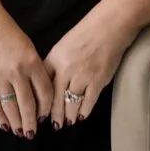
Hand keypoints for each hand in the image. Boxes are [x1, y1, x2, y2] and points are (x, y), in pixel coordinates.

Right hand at [0, 6, 53, 137]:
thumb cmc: (10, 34)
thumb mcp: (30, 49)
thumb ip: (36, 70)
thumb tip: (40, 95)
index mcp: (32, 63)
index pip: (44, 92)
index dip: (46, 108)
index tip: (45, 116)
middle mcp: (17, 72)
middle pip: (28, 104)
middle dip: (32, 121)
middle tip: (33, 133)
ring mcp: (0, 78)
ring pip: (11, 107)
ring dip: (17, 122)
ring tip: (21, 132)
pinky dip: (0, 117)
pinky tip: (5, 125)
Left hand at [42, 12, 132, 128]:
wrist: (110, 26)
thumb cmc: (88, 32)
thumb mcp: (64, 45)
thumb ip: (56, 63)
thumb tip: (51, 81)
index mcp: (54, 58)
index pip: (42, 85)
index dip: (40, 100)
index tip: (38, 110)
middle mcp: (65, 69)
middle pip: (54, 98)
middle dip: (53, 115)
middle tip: (53, 125)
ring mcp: (82, 76)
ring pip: (70, 103)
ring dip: (68, 116)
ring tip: (66, 123)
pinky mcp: (98, 81)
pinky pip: (88, 101)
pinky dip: (84, 111)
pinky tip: (81, 116)